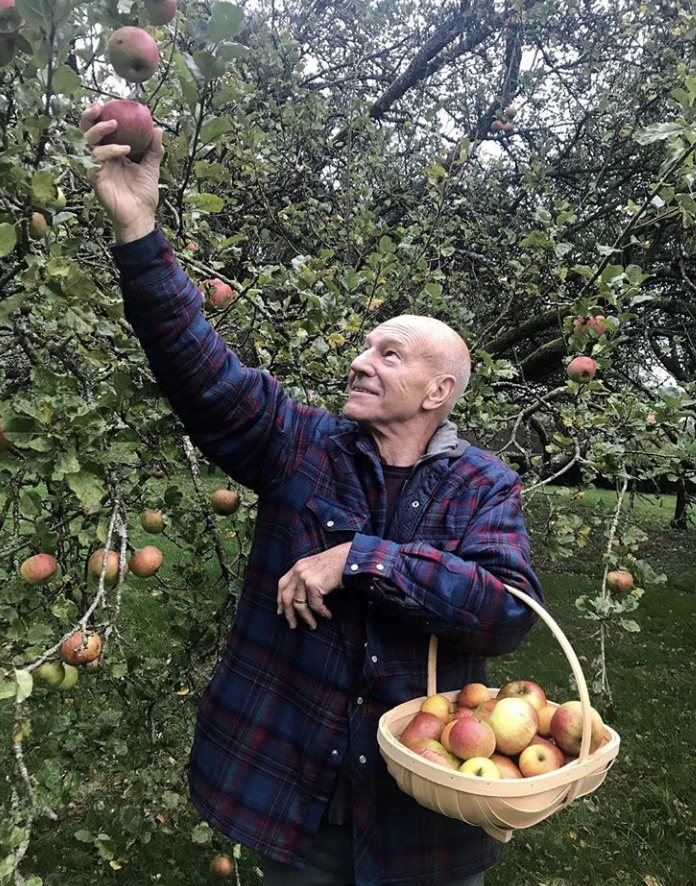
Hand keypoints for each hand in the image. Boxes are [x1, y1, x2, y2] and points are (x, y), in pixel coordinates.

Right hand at [80, 102, 163, 243]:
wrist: (141, 215)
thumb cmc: (144, 194)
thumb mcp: (152, 167)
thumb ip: (154, 149)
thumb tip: (157, 128)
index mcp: (112, 153)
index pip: (100, 130)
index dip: (99, 116)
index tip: (107, 104)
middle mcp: (101, 158)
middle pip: (86, 132)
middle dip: (88, 117)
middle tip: (99, 107)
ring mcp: (97, 167)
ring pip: (88, 142)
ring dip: (100, 130)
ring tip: (115, 125)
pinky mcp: (95, 178)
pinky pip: (96, 159)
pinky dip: (108, 150)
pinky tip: (124, 151)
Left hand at [277, 543, 350, 629]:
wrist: (350, 557)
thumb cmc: (338, 563)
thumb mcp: (317, 568)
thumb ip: (307, 577)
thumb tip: (303, 598)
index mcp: (298, 566)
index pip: (282, 585)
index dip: (280, 600)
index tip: (281, 612)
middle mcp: (298, 571)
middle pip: (286, 597)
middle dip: (289, 614)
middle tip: (293, 625)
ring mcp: (305, 577)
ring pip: (300, 605)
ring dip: (307, 618)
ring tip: (313, 625)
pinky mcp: (313, 584)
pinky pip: (315, 605)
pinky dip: (321, 612)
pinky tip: (327, 615)